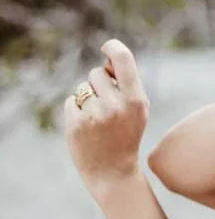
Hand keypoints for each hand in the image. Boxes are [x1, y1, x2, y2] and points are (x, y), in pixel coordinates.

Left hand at [64, 39, 149, 198]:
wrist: (114, 172)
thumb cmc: (127, 134)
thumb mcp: (138, 110)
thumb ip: (127, 83)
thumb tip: (108, 55)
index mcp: (136, 100)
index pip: (122, 58)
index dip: (112, 46)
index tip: (106, 46)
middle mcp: (116, 105)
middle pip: (96, 73)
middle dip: (99, 84)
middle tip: (108, 107)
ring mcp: (95, 115)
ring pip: (82, 87)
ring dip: (87, 98)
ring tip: (98, 119)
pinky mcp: (76, 123)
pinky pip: (71, 101)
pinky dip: (76, 111)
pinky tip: (87, 127)